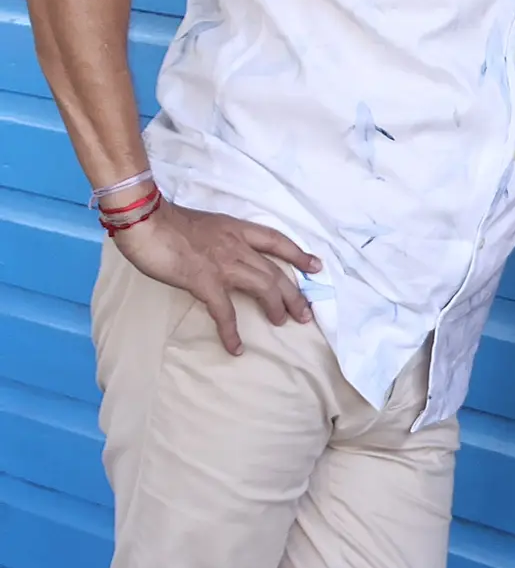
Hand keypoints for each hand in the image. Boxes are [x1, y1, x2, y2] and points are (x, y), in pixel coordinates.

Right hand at [113, 199, 321, 354]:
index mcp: (236, 229)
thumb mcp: (204, 224)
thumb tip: (221, 254)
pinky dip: (231, 332)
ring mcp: (223, 264)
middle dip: (294, 294)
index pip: (276, 241)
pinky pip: (225, 312)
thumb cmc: (166, 221)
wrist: (144, 219)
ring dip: (277, 307)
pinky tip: (236, 348)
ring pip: (263, 287)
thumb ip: (218, 238)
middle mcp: (237, 246)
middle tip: (305, 313)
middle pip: (275, 272)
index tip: (316, 266)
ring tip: (283, 323)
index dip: (298, 254)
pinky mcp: (205, 282)